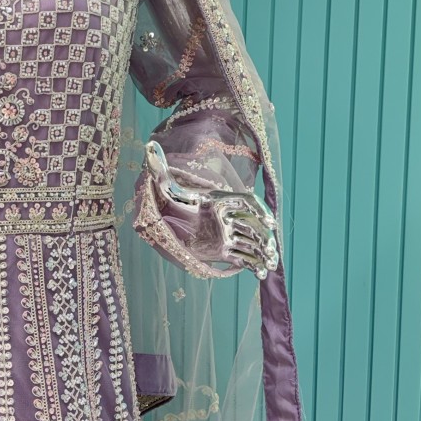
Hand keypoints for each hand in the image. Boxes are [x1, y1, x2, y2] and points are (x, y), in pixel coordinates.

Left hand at [145, 140, 278, 279]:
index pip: (247, 203)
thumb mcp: (168, 190)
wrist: (175, 223)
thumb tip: (148, 146)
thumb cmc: (175, 204)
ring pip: (253, 243)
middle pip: (253, 226)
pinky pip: (245, 258)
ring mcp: (230, 235)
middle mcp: (230, 218)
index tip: (268, 223)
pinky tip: (260, 274)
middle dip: (265, 237)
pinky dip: (254, 266)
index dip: (259, 212)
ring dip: (264, 253)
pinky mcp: (228, 251)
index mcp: (222, 202)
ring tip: (270, 265)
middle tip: (272, 249)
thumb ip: (160, 170)